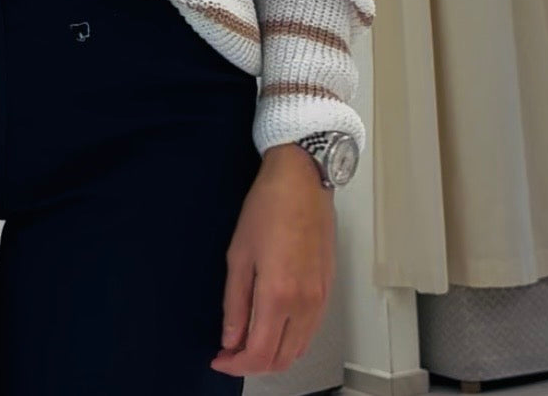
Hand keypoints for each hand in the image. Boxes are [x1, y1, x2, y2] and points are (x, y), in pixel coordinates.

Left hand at [210, 144, 335, 374]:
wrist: (302, 183)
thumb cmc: (266, 210)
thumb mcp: (238, 255)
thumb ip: (234, 303)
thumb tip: (230, 339)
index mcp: (278, 295)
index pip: (259, 354)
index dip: (236, 365)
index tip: (219, 359)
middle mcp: (304, 305)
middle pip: (281, 359)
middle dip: (253, 364)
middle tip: (229, 352)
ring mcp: (321, 300)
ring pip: (298, 350)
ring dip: (272, 355)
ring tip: (246, 342)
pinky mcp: (328, 292)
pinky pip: (309, 332)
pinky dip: (289, 341)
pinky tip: (271, 328)